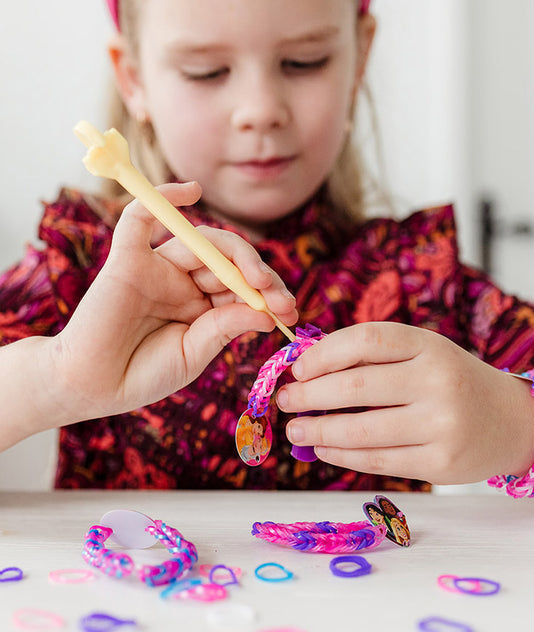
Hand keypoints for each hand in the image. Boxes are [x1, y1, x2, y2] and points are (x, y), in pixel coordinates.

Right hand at [51, 181, 297, 420]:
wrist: (92, 388)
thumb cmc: (142, 375)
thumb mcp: (195, 353)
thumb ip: (225, 327)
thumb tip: (267, 312)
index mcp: (201, 305)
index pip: (242, 286)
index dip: (269, 293)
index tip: (291, 312)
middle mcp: (183, 281)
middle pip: (229, 262)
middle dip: (261, 277)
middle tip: (283, 300)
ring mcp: (157, 267)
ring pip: (202, 242)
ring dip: (238, 255)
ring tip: (260, 279)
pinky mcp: (126, 259)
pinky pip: (142, 218)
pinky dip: (164, 199)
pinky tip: (192, 191)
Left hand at [277, 322, 533, 483]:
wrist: (512, 421)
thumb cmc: (453, 382)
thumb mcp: (424, 356)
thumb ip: (375, 360)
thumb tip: (309, 373)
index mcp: (429, 345)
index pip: (365, 339)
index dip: (323, 354)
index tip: (297, 368)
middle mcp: (437, 381)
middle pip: (355, 387)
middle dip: (308, 395)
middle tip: (285, 401)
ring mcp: (442, 424)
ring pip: (361, 430)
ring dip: (317, 431)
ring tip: (295, 430)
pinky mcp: (441, 463)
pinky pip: (377, 460)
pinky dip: (342, 455)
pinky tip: (323, 450)